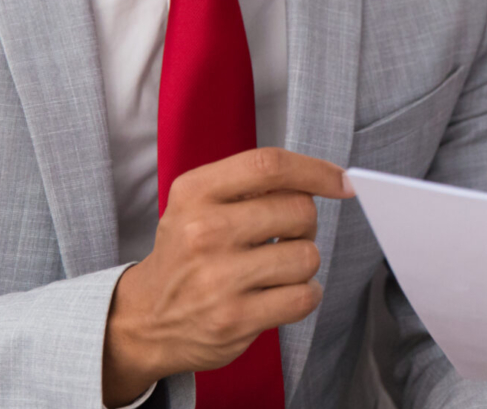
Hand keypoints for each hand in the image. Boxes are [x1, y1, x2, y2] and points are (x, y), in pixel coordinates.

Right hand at [101, 148, 352, 405]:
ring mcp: (218, 279)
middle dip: (305, 224)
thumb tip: (325, 179)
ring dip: (303, 264)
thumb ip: (251, 184)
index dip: (316, 170)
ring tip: (275, 270)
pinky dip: (305, 295)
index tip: (342, 182)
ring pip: (307, 256)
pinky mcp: (234, 320)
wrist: (144, 320)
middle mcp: (203, 232)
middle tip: (284, 237)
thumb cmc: (185, 254)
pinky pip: (304, 297)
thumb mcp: (197, 203)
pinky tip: (282, 294)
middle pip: (299, 210)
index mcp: (195, 192)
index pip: (270, 165)